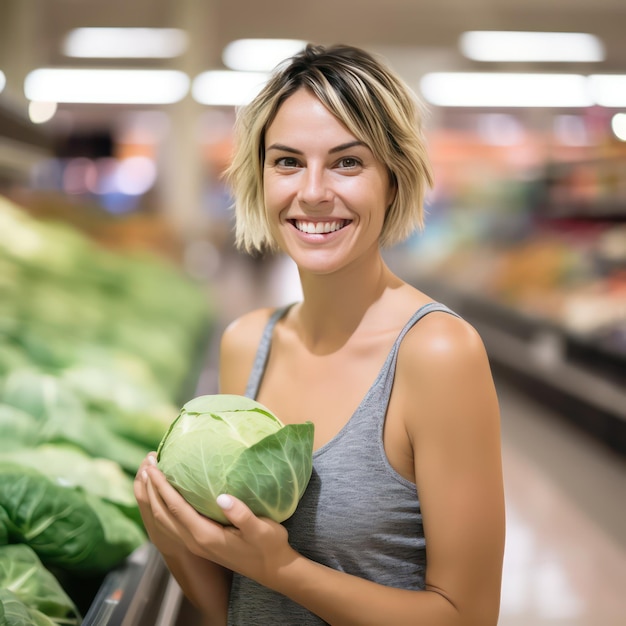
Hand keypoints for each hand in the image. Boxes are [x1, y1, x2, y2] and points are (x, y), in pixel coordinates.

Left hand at [141, 460, 297, 589]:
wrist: (272, 569)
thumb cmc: (269, 546)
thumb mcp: (261, 529)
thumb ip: (242, 514)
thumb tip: (222, 497)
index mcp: (205, 536)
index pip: (175, 507)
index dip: (162, 487)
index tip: (153, 467)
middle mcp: (195, 541)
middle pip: (162, 513)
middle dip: (151, 488)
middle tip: (146, 464)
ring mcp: (195, 543)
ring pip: (163, 520)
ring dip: (153, 498)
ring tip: (148, 476)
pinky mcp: (199, 542)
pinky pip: (171, 523)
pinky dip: (161, 507)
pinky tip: (165, 494)